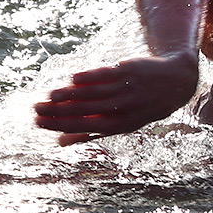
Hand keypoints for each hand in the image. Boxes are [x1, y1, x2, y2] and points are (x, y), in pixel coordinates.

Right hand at [34, 52, 199, 145]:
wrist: (175, 82)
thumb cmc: (143, 106)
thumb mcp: (123, 123)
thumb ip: (92, 132)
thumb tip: (61, 143)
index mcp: (121, 125)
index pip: (86, 127)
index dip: (62, 126)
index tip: (40, 124)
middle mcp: (124, 108)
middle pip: (86, 110)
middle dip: (59, 112)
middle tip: (36, 110)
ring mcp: (126, 89)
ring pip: (93, 93)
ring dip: (70, 95)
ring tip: (49, 96)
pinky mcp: (128, 70)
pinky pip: (105, 74)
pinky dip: (89, 77)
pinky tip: (72, 79)